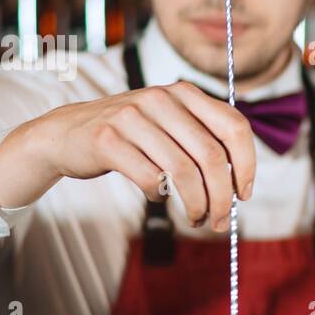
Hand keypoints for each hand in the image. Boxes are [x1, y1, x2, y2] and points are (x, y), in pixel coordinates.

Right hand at [0, 81, 256, 229]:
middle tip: (221, 221)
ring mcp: (132, 116)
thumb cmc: (130, 137)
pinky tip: (157, 196)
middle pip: (212, 156)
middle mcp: (161, 99)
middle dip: (222, 196)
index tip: (244, 194)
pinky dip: (160, 196)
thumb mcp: (169, 126)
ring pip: (183, 172)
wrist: (67, 134)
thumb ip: (203, 142)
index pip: (234, 126)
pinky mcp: (107, 138)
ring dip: (196, 204)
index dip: (247, 164)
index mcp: (184, 93)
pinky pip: (150, 178)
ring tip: (197, 218)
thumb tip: (239, 185)